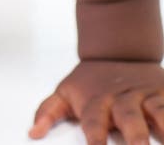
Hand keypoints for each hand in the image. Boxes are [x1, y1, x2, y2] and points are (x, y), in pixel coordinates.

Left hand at [29, 60, 163, 143]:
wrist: (116, 48)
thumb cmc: (90, 81)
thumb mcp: (65, 92)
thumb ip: (48, 112)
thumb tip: (32, 133)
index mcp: (96, 102)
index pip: (94, 123)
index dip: (95, 139)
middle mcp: (122, 100)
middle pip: (129, 118)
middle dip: (136, 137)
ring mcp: (144, 96)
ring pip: (157, 111)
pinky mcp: (162, 93)